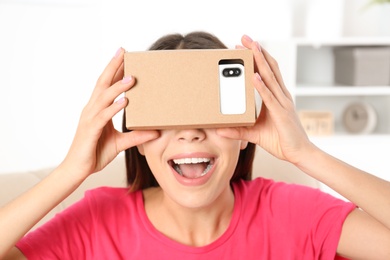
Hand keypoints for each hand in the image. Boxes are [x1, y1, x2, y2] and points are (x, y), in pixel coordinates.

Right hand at [61, 48, 158, 178]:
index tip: (124, 56)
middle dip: (113, 66)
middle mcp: (92, 109)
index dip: (115, 70)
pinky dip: (114, 107)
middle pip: (102, 83)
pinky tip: (125, 101)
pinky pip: (104, 116)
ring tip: (132, 77)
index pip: (106, 85)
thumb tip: (155, 132)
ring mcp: (90, 118)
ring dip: (118, 86)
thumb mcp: (120, 143)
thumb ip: (136, 136)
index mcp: (98, 109)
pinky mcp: (91, 130)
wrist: (78, 169)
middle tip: (124, 51)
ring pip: (104, 97)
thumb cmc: (95, 153)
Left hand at [217, 35, 313, 164]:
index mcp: (276, 97)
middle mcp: (281, 96)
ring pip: (270, 77)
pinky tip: (254, 75)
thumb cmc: (282, 141)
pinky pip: (269, 97)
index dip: (257, 58)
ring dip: (260, 61)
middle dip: (257, 52)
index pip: (266, 72)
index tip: (246, 46)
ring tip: (251, 46)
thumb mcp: (254, 134)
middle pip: (269, 68)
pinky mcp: (281, 113)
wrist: (299, 154)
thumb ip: (238, 130)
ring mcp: (282, 103)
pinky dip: (261, 86)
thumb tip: (220, 130)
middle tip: (245, 38)